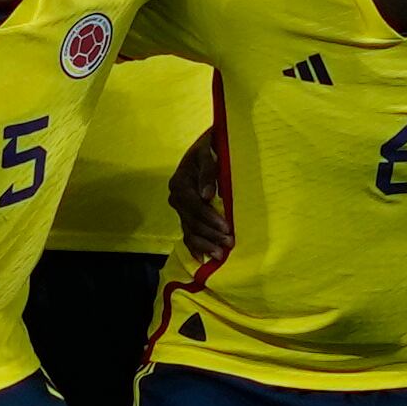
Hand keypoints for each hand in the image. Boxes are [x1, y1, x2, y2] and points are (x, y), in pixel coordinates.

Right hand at [168, 130, 230, 264]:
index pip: (194, 204)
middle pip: (192, 220)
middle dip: (211, 233)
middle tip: (230, 242)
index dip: (209, 217)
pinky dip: (195, 247)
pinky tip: (202, 259)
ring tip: (221, 255)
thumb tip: (207, 195)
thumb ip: (209, 172)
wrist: (208, 146)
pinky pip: (187, 234)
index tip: (226, 226)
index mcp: (180, 181)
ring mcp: (180, 208)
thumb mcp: (209, 152)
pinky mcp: (186, 215)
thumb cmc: (212, 147)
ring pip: (190, 230)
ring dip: (205, 244)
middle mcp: (176, 196)